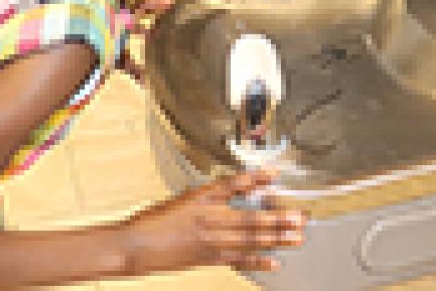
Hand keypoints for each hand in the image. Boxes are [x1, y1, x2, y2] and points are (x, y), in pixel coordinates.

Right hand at [119, 169, 306, 274]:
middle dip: (278, 218)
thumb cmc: (155, 221)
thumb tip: (242, 184)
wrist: (133, 246)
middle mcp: (209, 220)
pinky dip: (257, 261)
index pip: (232, 185)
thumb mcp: (185, 198)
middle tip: (302, 217)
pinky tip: (275, 262)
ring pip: (248, 239)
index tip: (275, 173)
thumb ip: (215, 194)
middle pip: (249, 218)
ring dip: (276, 239)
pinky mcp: (207, 258)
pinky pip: (237, 259)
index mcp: (202, 200)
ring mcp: (210, 241)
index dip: (255, 178)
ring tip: (298, 237)